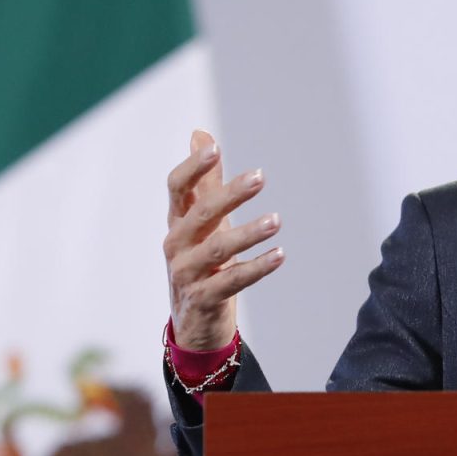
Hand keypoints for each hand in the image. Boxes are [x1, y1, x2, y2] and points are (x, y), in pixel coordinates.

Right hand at [163, 130, 284, 350]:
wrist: (194, 321)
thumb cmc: (201, 261)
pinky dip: (256, 268)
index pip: (177, 188)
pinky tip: (279, 255)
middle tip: (260, 177)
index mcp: (177, 221)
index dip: (192, 168)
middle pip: (200, 215)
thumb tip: (200, 134)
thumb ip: (205, 181)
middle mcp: (177, 245)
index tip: (213, 148)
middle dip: (229, 195)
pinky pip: (231, 281)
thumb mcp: (203, 220)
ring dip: (248, 234)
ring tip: (277, 220)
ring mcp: (187, 273)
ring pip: (217, 250)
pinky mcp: (203, 299)